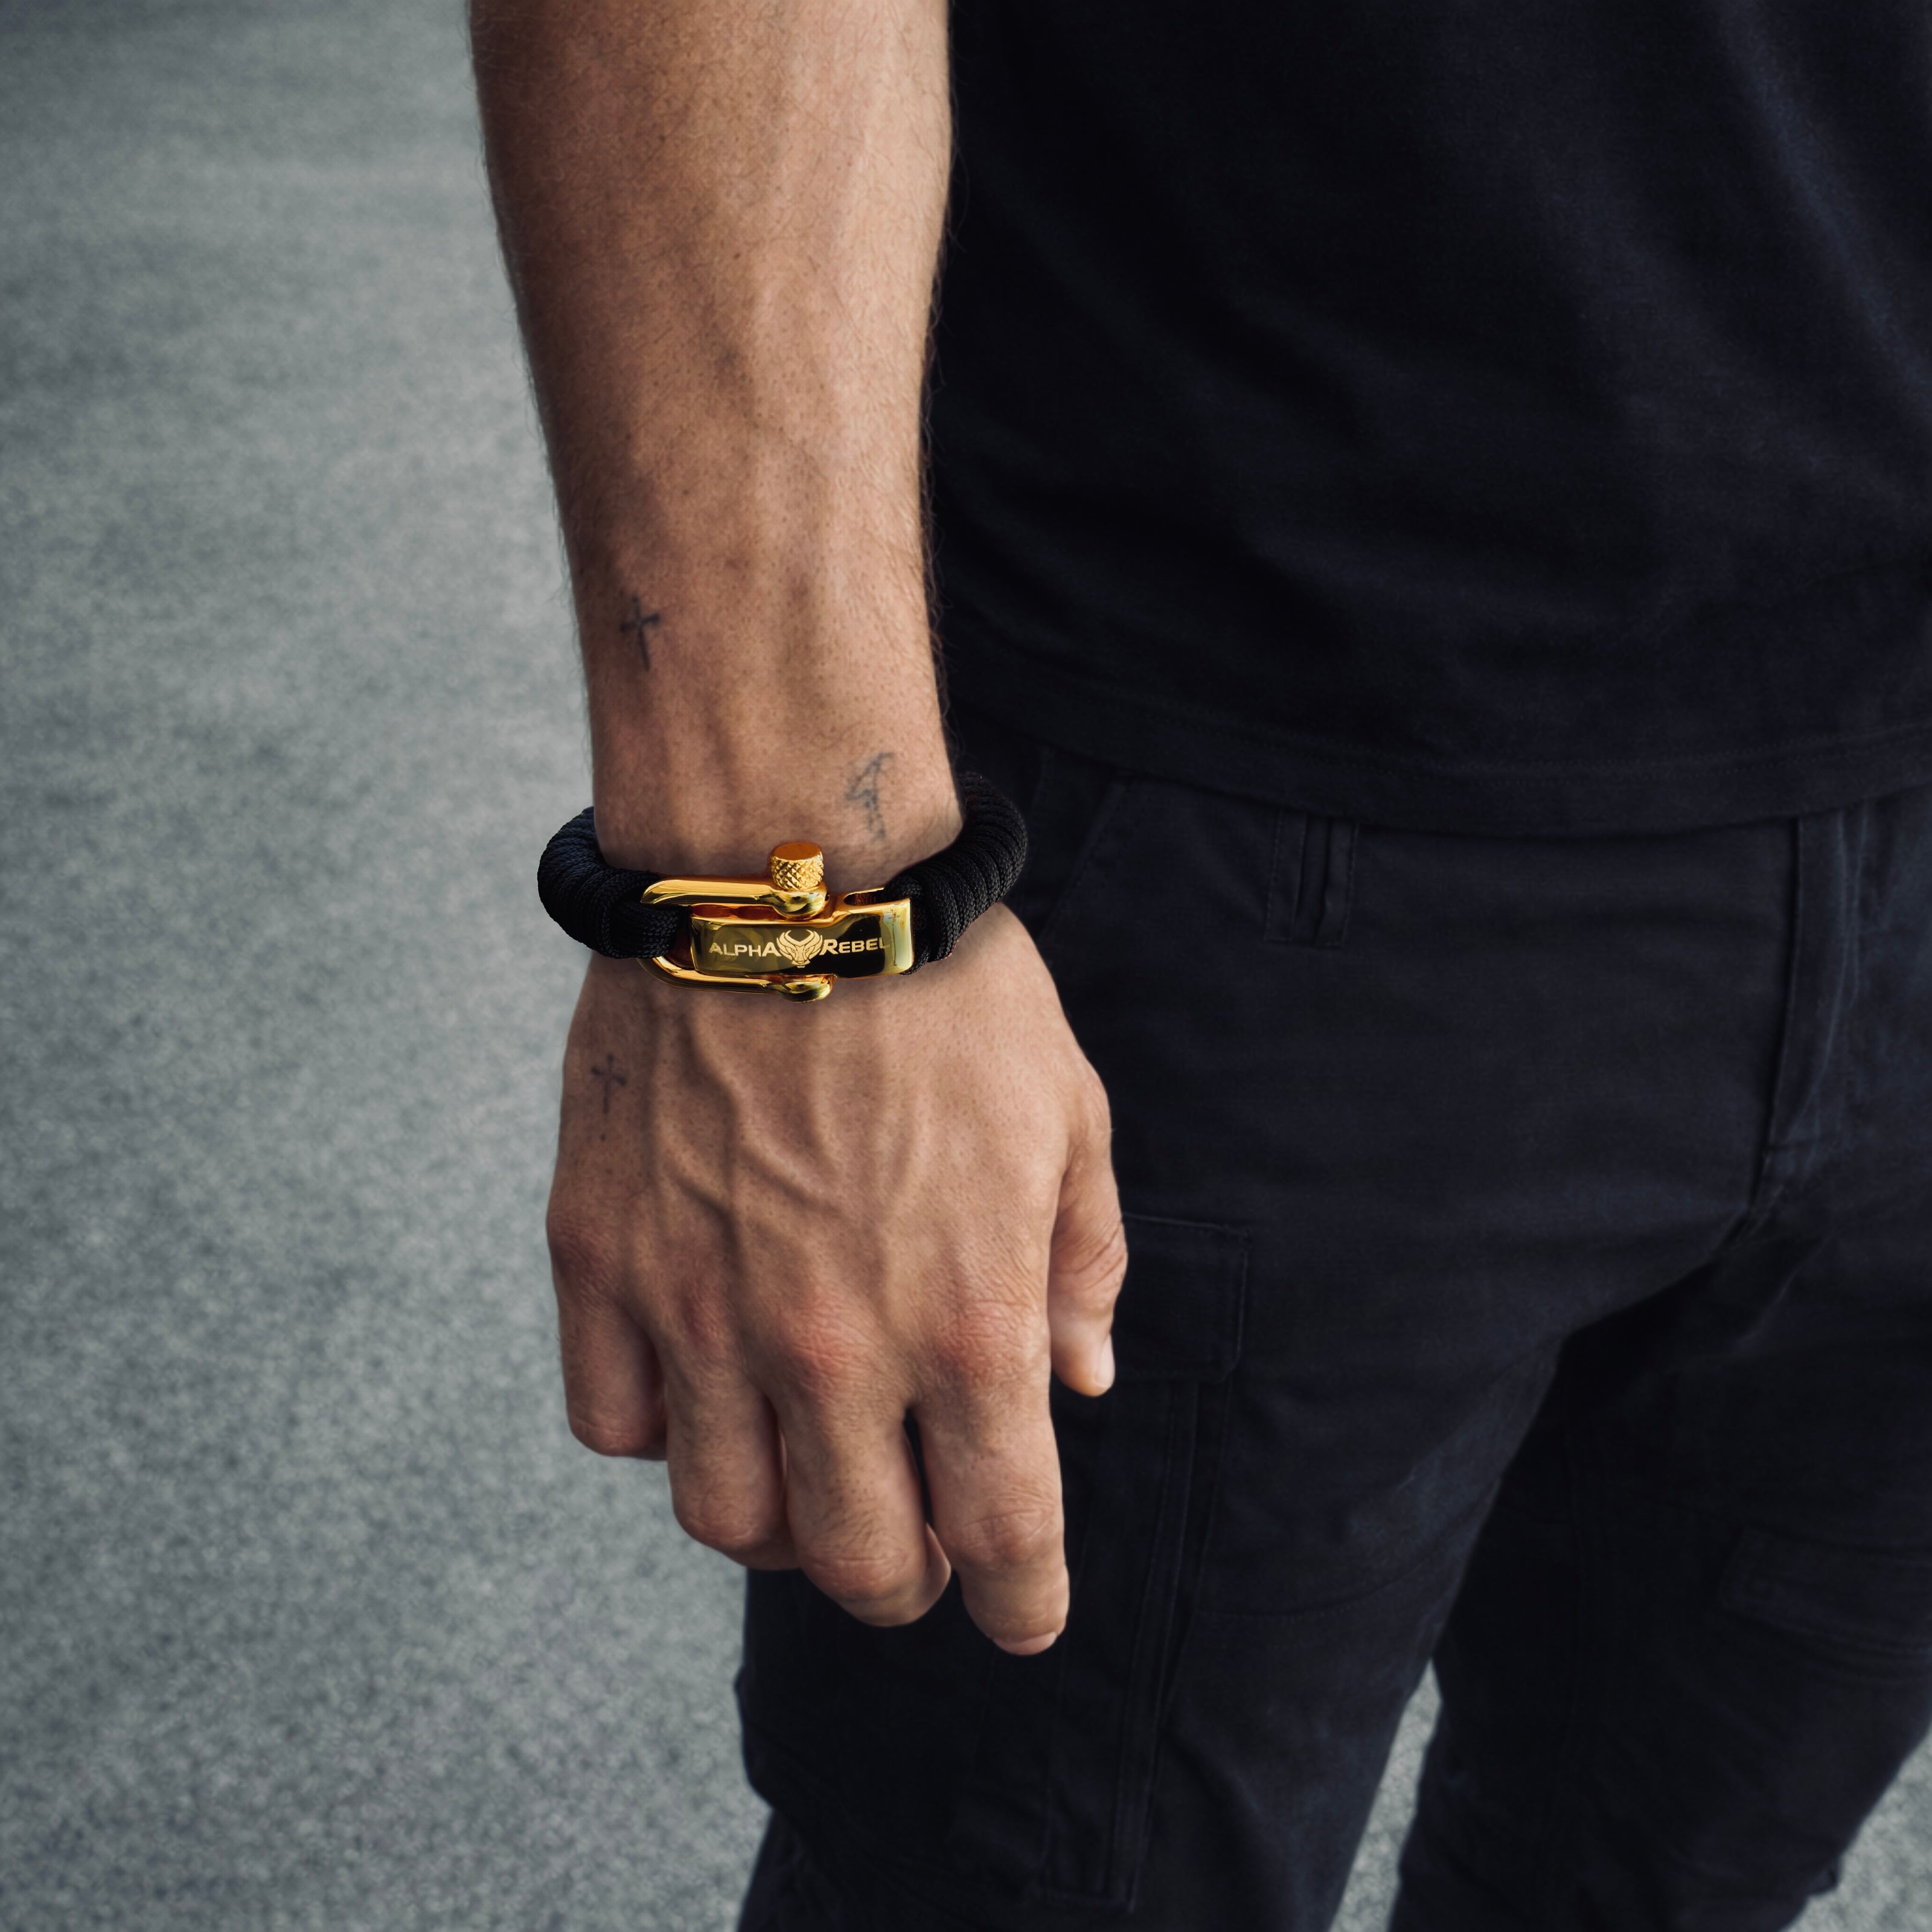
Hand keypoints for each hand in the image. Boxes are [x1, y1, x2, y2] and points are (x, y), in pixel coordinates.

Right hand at [545, 907, 1125, 1652]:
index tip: (1023, 1613)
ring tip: (810, 1472)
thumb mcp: (1067, 1117)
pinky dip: (664, 1433)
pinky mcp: (603, 1259)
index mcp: (968, 1320)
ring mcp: (702, 1311)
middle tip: (920, 1544)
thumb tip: (1083, 1384)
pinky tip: (704, 1385)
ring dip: (783, 1526)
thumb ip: (1081, 1265)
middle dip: (908, 1580)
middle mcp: (831, 1347)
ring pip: (728, 1521)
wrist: (789, 868)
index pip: (1004, 1534)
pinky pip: (616, 1424)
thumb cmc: (948, 988)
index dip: (1024, 1600)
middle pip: (863, 1562)